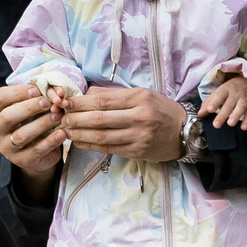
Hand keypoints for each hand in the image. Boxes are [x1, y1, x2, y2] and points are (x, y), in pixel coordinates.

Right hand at [0, 82, 70, 187]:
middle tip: (48, 103)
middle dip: (29, 107)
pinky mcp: (22, 160)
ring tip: (58, 116)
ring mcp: (7, 147)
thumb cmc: (31, 121)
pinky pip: (36, 150)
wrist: (34, 152)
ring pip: (21, 135)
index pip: (0, 97)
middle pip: (8, 117)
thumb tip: (56, 90)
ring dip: (41, 124)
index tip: (37, 89)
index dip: (18, 92)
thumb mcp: (29, 107)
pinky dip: (51, 141)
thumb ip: (38, 96)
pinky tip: (62, 133)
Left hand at [61, 87, 185, 161]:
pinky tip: (80, 142)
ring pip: (102, 136)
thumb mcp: (142, 94)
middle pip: (99, 118)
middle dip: (76, 119)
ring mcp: (139, 136)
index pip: (102, 101)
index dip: (80, 103)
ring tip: (67, 132)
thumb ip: (114, 94)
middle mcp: (140, 117)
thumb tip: (86, 94)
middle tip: (63, 119)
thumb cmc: (160, 109)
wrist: (184, 131)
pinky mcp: (138, 151)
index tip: (66, 103)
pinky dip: (91, 146)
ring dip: (80, 135)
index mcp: (139, 98)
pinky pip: (109, 148)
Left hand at [203, 74, 246, 129]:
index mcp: (225, 89)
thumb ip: (208, 102)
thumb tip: (200, 113)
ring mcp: (244, 99)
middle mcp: (235, 94)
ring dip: (236, 116)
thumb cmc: (230, 89)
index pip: (219, 95)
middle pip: (229, 104)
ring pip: (241, 107)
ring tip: (230, 124)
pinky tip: (243, 127)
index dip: (214, 102)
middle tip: (216, 124)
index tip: (209, 109)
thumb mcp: (219, 92)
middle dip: (223, 115)